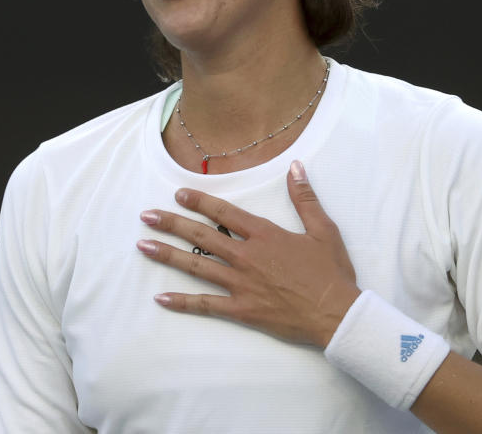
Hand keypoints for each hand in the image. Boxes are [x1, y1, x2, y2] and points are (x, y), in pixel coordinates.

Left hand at [136, 160, 360, 346]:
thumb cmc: (332, 273)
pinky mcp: (242, 310)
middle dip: (171, 224)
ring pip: (197, 266)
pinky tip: (161, 298)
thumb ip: (305, 198)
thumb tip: (296, 166)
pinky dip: (183, 302)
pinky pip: (206, 306)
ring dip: (168, 255)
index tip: (178, 193)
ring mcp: (241, 284)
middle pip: (201, 236)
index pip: (224, 213)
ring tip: (143, 246)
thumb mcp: (323, 229)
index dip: (199, 201)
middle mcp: (247, 256)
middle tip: (146, 216)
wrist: (338, 314)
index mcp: (265, 235)